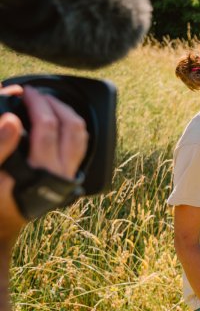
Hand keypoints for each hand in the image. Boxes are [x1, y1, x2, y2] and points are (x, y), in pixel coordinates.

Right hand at [0, 86, 86, 241]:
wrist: (4, 219)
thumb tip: (11, 122)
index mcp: (42, 171)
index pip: (47, 126)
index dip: (35, 103)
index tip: (23, 91)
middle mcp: (62, 173)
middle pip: (70, 125)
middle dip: (52, 103)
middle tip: (33, 93)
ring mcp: (70, 174)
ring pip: (81, 134)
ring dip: (66, 112)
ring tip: (45, 101)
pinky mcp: (71, 174)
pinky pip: (80, 143)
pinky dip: (71, 125)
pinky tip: (56, 118)